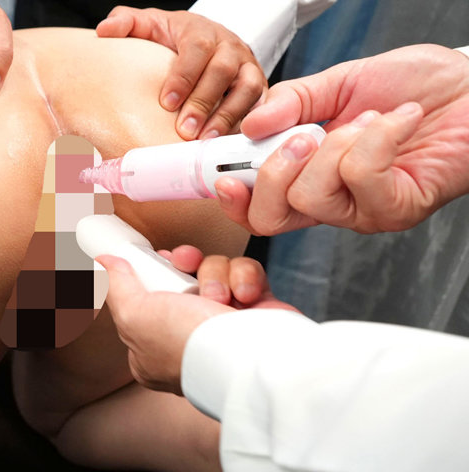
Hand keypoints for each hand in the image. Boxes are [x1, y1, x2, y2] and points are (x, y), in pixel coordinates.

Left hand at [97, 7, 265, 140]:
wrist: (209, 40)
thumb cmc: (177, 39)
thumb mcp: (150, 25)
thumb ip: (126, 23)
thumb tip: (104, 31)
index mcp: (202, 31)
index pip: (197, 50)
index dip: (184, 77)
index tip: (167, 103)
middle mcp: (230, 47)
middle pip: (223, 71)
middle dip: (203, 102)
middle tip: (185, 130)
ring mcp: (247, 67)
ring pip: (246, 89)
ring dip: (227, 116)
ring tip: (206, 140)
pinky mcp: (259, 87)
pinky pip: (259, 106)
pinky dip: (247, 123)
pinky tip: (226, 143)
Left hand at [98, 248, 296, 394]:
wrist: (250, 355)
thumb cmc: (188, 344)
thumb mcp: (135, 316)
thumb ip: (116, 287)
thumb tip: (103, 261)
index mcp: (153, 346)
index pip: (146, 300)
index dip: (152, 274)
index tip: (157, 259)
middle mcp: (188, 335)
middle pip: (181, 277)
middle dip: (184, 264)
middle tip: (184, 264)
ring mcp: (223, 323)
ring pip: (213, 271)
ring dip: (215, 275)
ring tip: (218, 298)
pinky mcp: (255, 311)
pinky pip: (245, 273)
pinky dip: (244, 278)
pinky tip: (244, 295)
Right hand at [222, 44, 468, 233]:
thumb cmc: (418, 88)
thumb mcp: (342, 82)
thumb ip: (293, 101)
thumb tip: (251, 124)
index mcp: (311, 177)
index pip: (258, 205)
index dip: (233, 196)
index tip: (222, 171)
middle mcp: (333, 202)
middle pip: (270, 218)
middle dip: (274, 170)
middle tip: (303, 134)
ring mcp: (363, 211)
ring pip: (311, 196)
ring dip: (336, 145)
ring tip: (368, 120)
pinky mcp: (395, 208)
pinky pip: (360, 178)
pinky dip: (376, 137)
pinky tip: (398, 121)